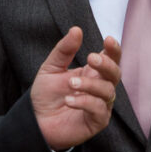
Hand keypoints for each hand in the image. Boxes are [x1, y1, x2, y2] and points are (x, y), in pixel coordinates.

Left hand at [30, 27, 120, 150]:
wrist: (35, 121)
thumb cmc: (46, 94)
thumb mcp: (51, 67)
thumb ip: (64, 50)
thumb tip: (76, 29)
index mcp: (92, 72)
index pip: (111, 58)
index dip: (114, 49)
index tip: (108, 40)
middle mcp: (100, 88)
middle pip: (115, 73)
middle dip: (106, 64)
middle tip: (90, 58)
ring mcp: (101, 105)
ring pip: (108, 91)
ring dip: (90, 85)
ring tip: (71, 83)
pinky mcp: (97, 122)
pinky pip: (99, 109)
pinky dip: (85, 102)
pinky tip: (69, 100)